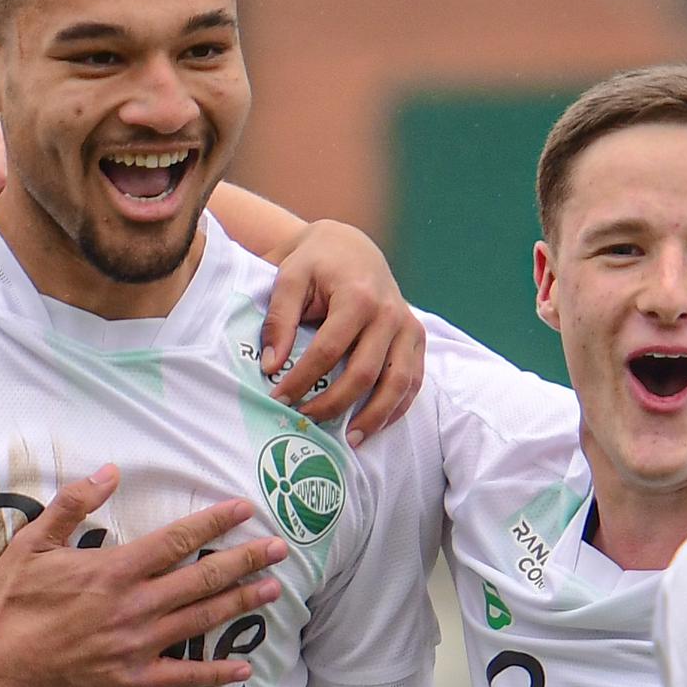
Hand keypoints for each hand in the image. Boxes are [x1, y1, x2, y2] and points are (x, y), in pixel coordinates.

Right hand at [0, 468, 284, 686]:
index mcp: (114, 570)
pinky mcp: (131, 680)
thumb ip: (72, 506)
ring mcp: (137, 646)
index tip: (244, 510)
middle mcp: (135, 606)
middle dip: (246, 561)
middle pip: (203, 579)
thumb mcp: (32, 544)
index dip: (215, 523)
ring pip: (201, 621)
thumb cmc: (7, 603)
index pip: (178, 540)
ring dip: (240, 604)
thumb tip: (110, 472)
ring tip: (272, 591)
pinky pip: (182, 676)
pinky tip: (244, 667)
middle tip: (281, 549)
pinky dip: (215, 671)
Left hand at [259, 222, 426, 439]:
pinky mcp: (416, 337)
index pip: (328, 350)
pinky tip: (375, 424)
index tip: (278, 398)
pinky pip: (413, 380)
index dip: (301, 379)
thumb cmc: (316, 262)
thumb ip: (279, 320)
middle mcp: (390, 313)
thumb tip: (270, 365)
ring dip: (374, 416)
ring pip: (398, 383)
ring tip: (350, 440)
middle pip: (364, 373)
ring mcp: (408, 327)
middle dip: (333, 404)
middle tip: (306, 421)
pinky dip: (397, 406)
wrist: (351, 246)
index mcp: (358, 296)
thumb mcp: (290, 279)